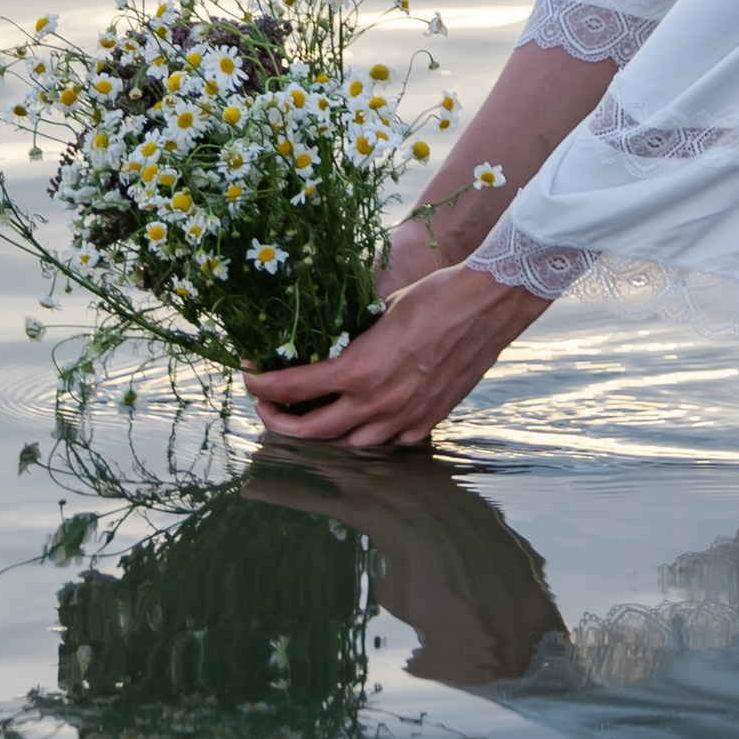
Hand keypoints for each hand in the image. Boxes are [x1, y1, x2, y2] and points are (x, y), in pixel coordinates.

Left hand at [241, 262, 541, 451]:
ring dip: (325, 433)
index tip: (249, 377)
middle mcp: (378, 401)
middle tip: (267, 407)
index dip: (263, 385)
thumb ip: (353, 337)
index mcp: (359, 369)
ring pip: (351, 443)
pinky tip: (366, 419)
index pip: (294, 387)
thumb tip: (330, 342)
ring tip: (313, 416)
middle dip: (281, 422)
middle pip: (314, 431)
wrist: (488, 303)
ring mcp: (405, 416)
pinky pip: (390, 440)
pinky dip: (371, 433)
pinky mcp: (429, 419)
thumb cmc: (434, 294)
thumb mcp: (380, 309)